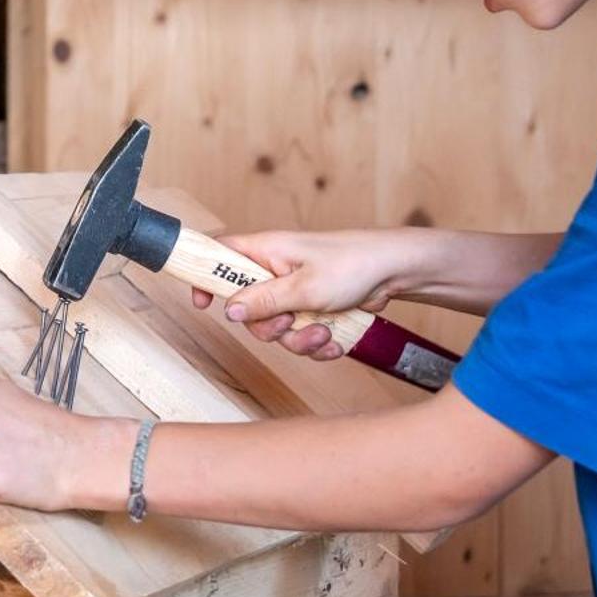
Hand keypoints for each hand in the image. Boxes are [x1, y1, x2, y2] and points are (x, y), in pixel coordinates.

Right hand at [188, 229, 417, 361]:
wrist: (395, 272)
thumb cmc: (353, 264)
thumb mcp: (304, 287)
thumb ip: (264, 300)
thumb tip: (228, 309)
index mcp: (265, 252)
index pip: (219, 255)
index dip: (204, 276)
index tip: (201, 303)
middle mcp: (275, 271)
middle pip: (246, 308)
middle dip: (268, 326)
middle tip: (290, 321)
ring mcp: (294, 291)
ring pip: (276, 328)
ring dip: (299, 340)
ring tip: (323, 332)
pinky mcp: (313, 309)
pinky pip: (300, 336)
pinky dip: (317, 344)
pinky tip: (335, 340)